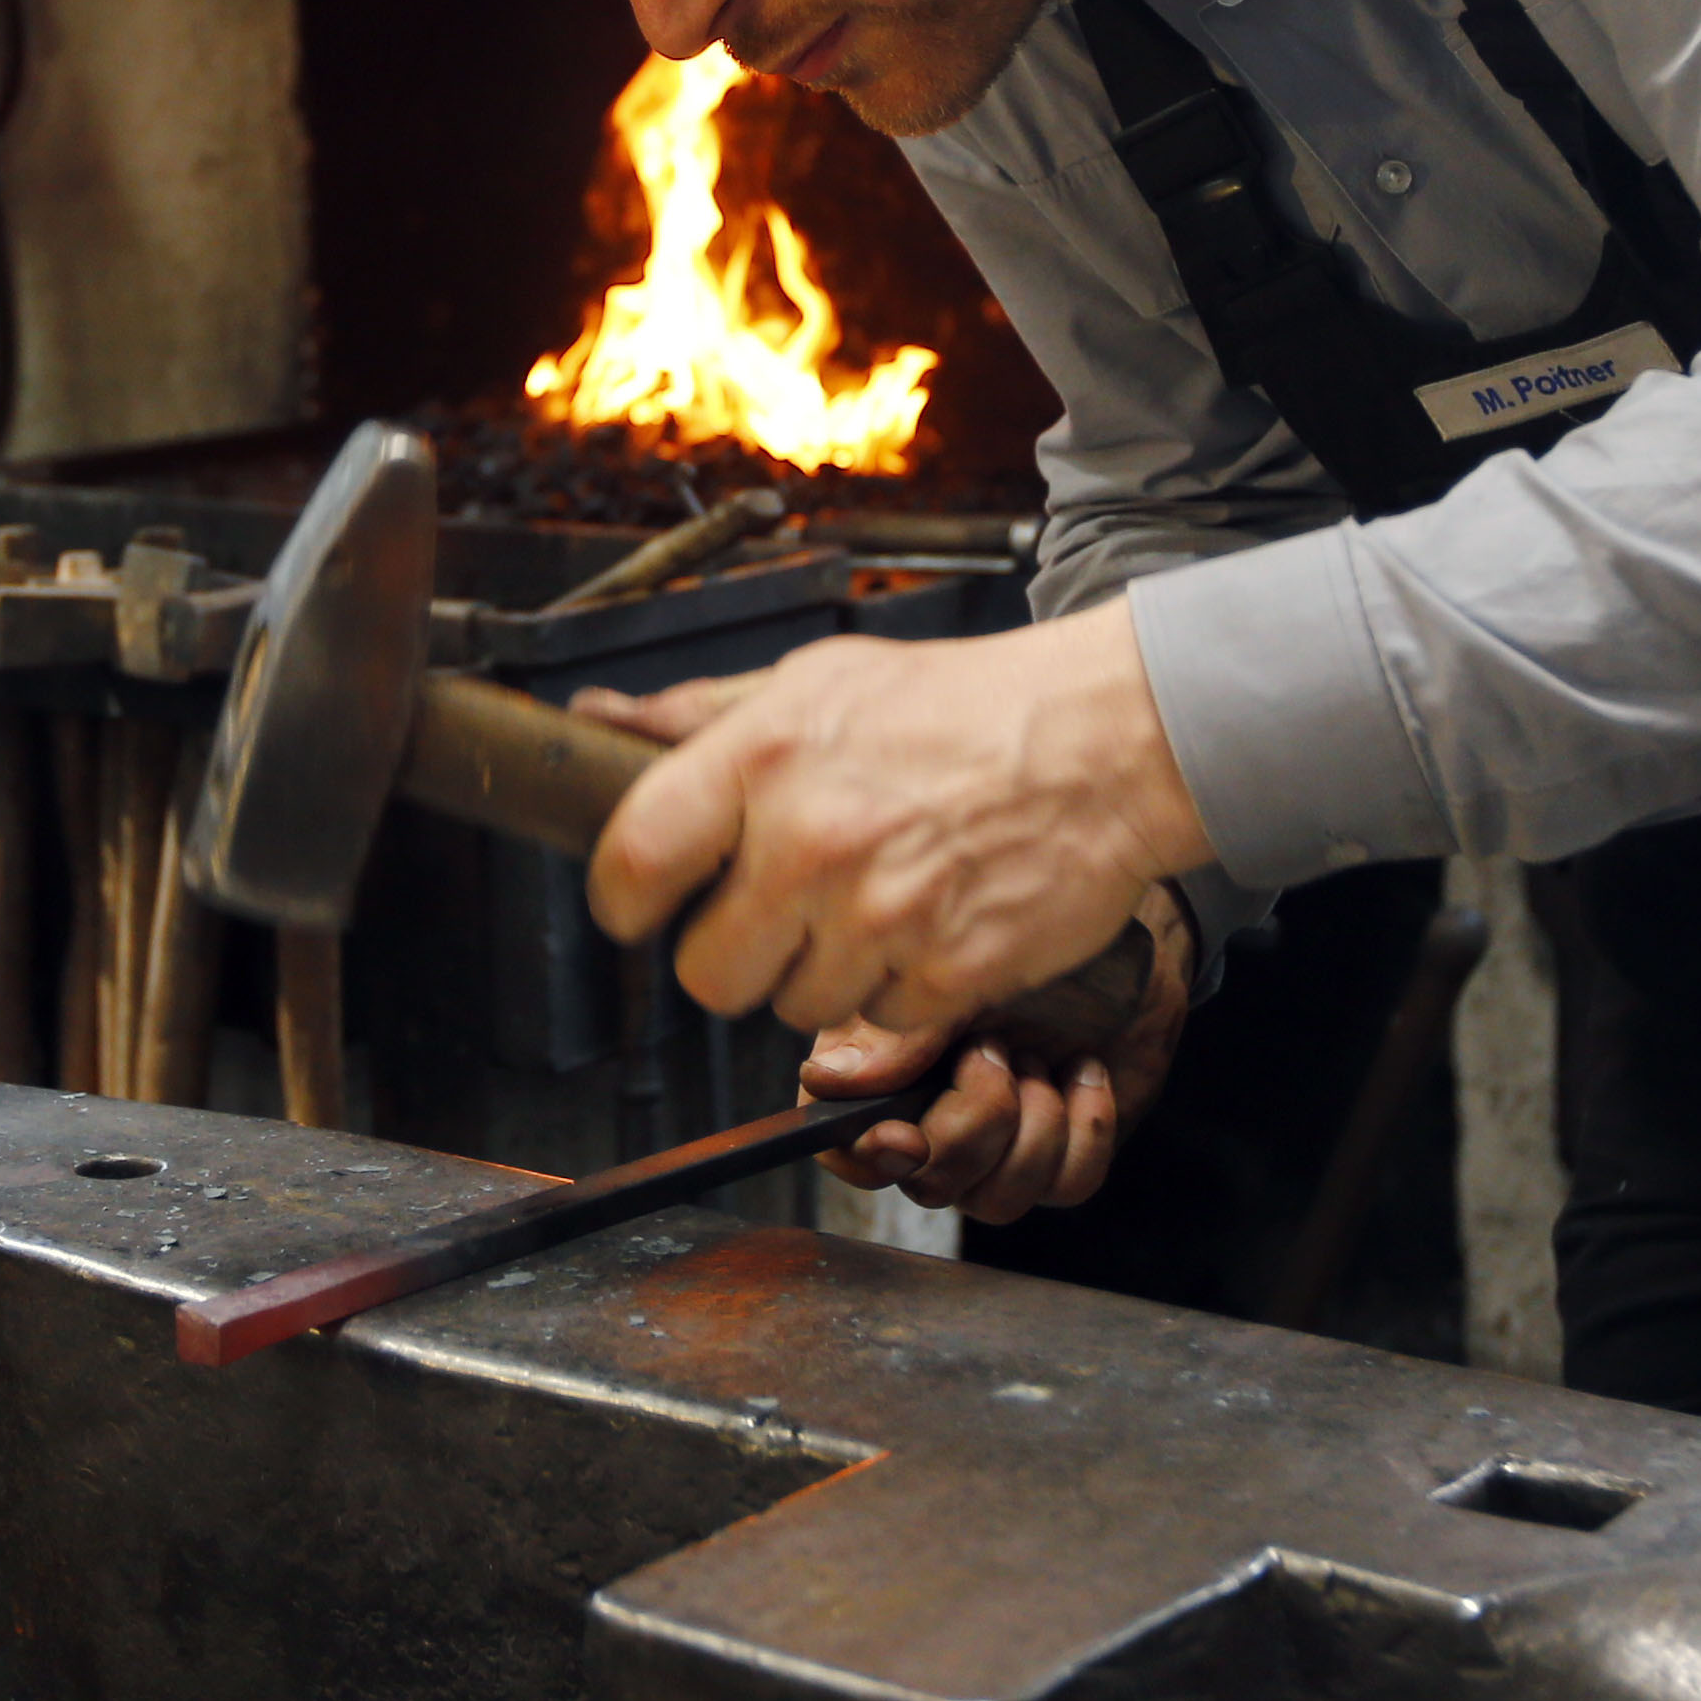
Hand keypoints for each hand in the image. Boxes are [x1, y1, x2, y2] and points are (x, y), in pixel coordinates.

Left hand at [575, 601, 1212, 1034]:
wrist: (1106, 740)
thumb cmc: (959, 705)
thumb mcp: (817, 680)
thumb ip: (700, 717)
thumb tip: (595, 722)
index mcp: (764, 758)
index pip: (632, 864)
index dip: (624, 903)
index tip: (641, 908)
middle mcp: (812, 843)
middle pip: (706, 973)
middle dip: (733, 953)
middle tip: (776, 910)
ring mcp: (881, 918)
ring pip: (792, 1008)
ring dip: (820, 973)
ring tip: (870, 902)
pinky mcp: (946, 976)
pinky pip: (879, 1021)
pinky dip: (897, 989)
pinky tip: (925, 923)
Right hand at [803, 884, 1196, 1224]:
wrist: (1115, 939)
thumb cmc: (1021, 936)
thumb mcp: (956, 973)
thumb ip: (895, 1035)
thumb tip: (823, 1083)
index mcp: (881, 1074)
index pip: (843, 1152)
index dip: (866, 1159)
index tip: (905, 1136)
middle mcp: (930, 1121)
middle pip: (929, 1185)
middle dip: (977, 1121)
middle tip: (998, 1049)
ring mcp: (995, 1148)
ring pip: (998, 1202)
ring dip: (1035, 1125)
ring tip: (1040, 1057)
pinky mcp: (1060, 1159)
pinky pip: (1065, 1187)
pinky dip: (1086, 1126)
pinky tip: (1085, 1071)